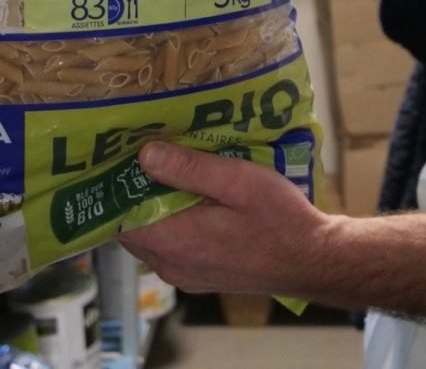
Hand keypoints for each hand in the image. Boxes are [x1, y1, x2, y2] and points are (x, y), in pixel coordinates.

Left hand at [119, 142, 332, 294]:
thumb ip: (188, 168)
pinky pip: (169, 245)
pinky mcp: (200, 274)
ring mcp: (185, 273)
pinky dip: (169, 220)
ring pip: (150, 236)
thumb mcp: (236, 180)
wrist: (313, 259)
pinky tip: (187, 193)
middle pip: (131, 227)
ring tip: (162, 166)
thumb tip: (144, 155)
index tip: (114, 156)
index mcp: (174, 242)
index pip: (117, 220)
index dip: (112, 188)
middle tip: (138, 151)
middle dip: (131, 192)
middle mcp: (171, 265)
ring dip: (151, 205)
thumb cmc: (278, 218)